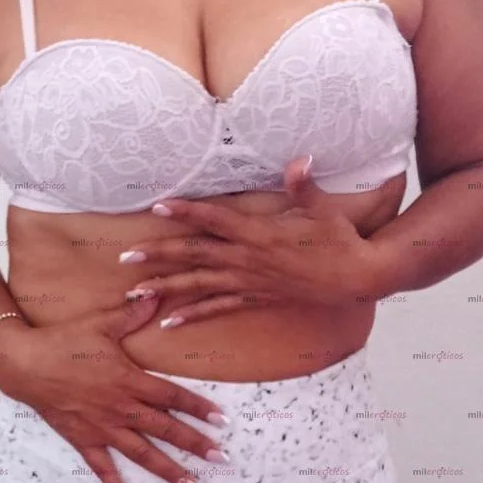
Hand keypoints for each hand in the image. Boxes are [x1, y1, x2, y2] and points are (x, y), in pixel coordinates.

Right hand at [0, 296, 229, 482]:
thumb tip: (155, 293)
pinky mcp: (84, 440)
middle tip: (221, 458)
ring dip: (168, 471)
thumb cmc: (63, 341)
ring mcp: (103, 428)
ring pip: (142, 454)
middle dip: (195, 444)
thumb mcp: (100, 323)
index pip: (173, 396)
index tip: (223, 421)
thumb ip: (131, 314)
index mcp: (129, 380)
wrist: (23, 364)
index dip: (199, 408)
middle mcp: (120, 408)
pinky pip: (103, 469)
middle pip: (165, 429)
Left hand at [121, 158, 379, 326]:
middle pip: (195, 255)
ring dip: (165, 288)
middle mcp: (248, 260)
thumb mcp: (324, 210)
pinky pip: (218, 309)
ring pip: (199, 285)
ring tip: (134, 292)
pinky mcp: (256, 299)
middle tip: (125, 255)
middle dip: (159, 254)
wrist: (357, 279)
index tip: (159, 205)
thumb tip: (299, 160)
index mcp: (260, 233)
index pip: (216, 219)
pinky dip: (192, 315)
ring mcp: (249, 282)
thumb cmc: (341, 240)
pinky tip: (168, 322)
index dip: (188, 211)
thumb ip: (304, 186)